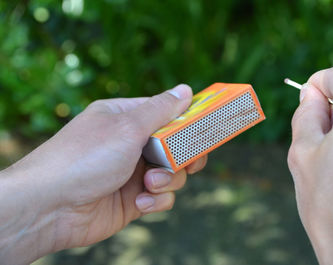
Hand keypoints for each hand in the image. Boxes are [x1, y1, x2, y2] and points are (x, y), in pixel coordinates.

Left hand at [0, 84, 206, 264]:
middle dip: (183, 157)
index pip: (167, 114)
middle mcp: (131, 144)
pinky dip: (157, 201)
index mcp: (126, 118)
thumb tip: (185, 89)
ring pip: (172, 174)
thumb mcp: (127, 127)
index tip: (207, 128)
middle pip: (175, 147)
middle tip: (189, 161)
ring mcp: (132, 172)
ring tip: (149, 185)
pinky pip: (161, 197)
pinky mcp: (133, 199)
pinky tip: (140, 203)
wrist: (50, 206)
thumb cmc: (85, 157)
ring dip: (168, 180)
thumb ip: (161, 110)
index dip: (188, 121)